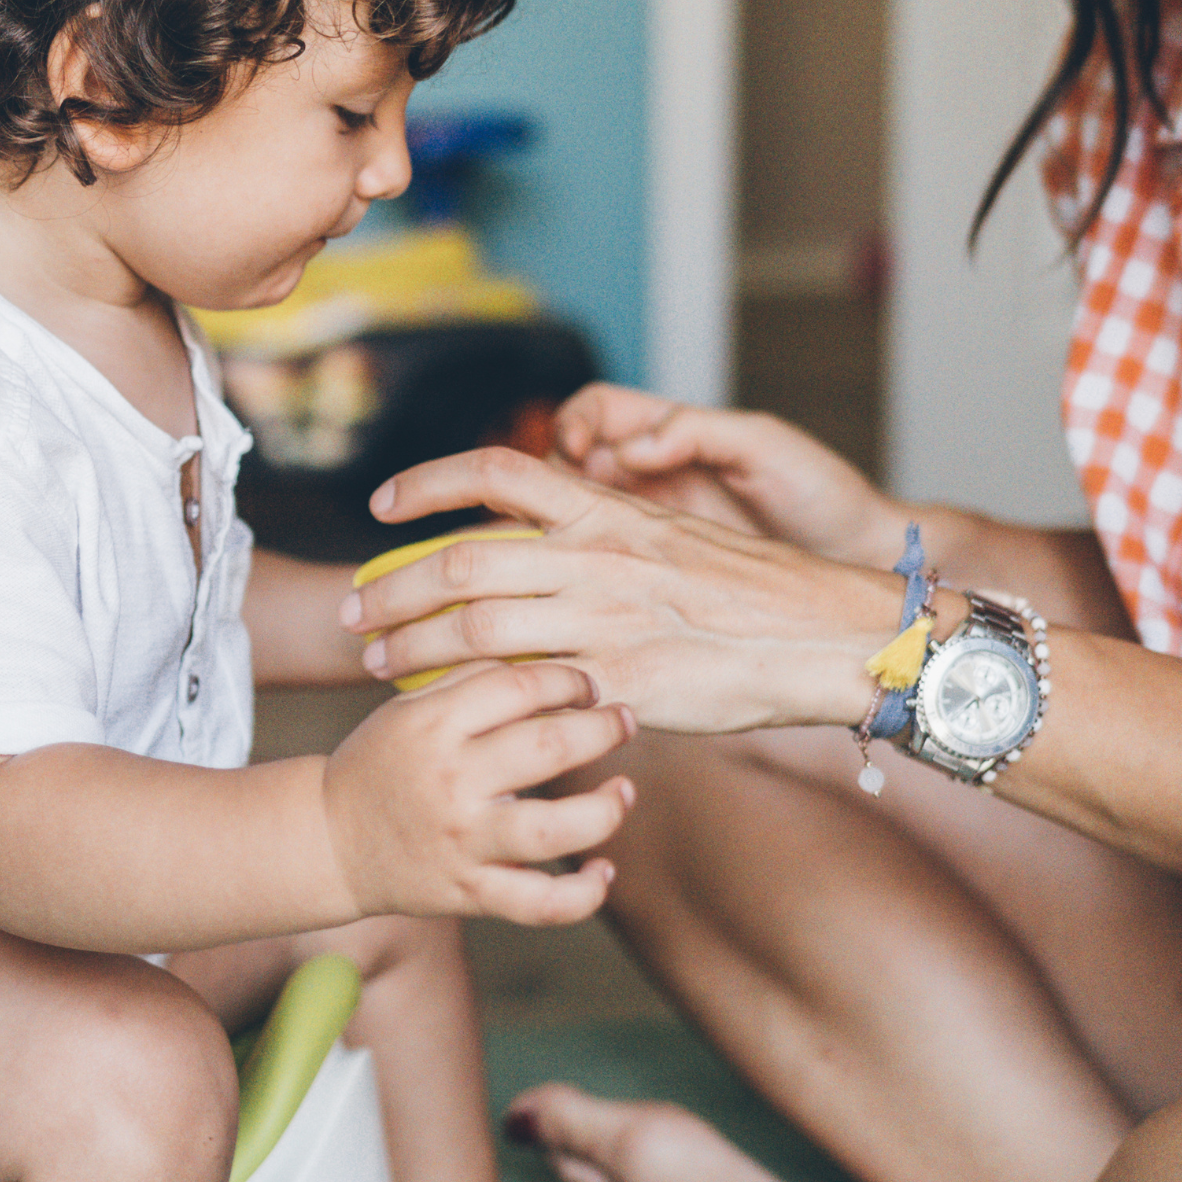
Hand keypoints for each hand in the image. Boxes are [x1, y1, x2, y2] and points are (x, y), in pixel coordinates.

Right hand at [321, 660, 632, 925]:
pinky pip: (541, 903)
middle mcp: (451, 782)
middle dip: (603, 730)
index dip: (568, 679)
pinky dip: (584, 893)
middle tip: (623, 722)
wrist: (327, 841)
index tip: (586, 686)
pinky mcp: (469, 893)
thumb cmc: (381, 764)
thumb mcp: (409, 709)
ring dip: (606, 809)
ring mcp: (462, 842)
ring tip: (623, 792)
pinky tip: (603, 870)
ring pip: (556, 830)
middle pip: (550, 746)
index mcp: (434, 725)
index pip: (520, 686)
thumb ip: (471, 680)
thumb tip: (546, 659)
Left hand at [339, 448, 904, 734]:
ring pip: (475, 625)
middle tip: (354, 611)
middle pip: (461, 560)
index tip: (379, 508)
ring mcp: (606, 619)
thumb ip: (603, 537)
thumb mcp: (672, 537)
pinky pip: (525, 689)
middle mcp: (597, 555)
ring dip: (412, 645)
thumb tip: (544, 542)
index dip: (426, 484)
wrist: (826, 636)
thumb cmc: (752, 593)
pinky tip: (445, 709)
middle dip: (393, 587)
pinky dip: (473, 696)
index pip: (496, 472)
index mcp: (607, 511)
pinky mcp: (620, 681)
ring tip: (377, 662)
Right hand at [554, 384, 903, 564]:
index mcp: (671, 434)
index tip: (577, 449)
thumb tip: (632, 446)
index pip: (595, 412)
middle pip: (568, 466)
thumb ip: (696, 432)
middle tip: (561, 508)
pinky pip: (603, 564)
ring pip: (576, 519)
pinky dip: (584, 569)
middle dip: (550, 480)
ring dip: (561, 529)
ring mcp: (650, 526)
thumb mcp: (764, 445)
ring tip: (567, 550)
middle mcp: (651, 476)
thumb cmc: (823, 494)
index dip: (573, 424)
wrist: (860, 558)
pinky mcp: (656, 572)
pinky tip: (588, 583)